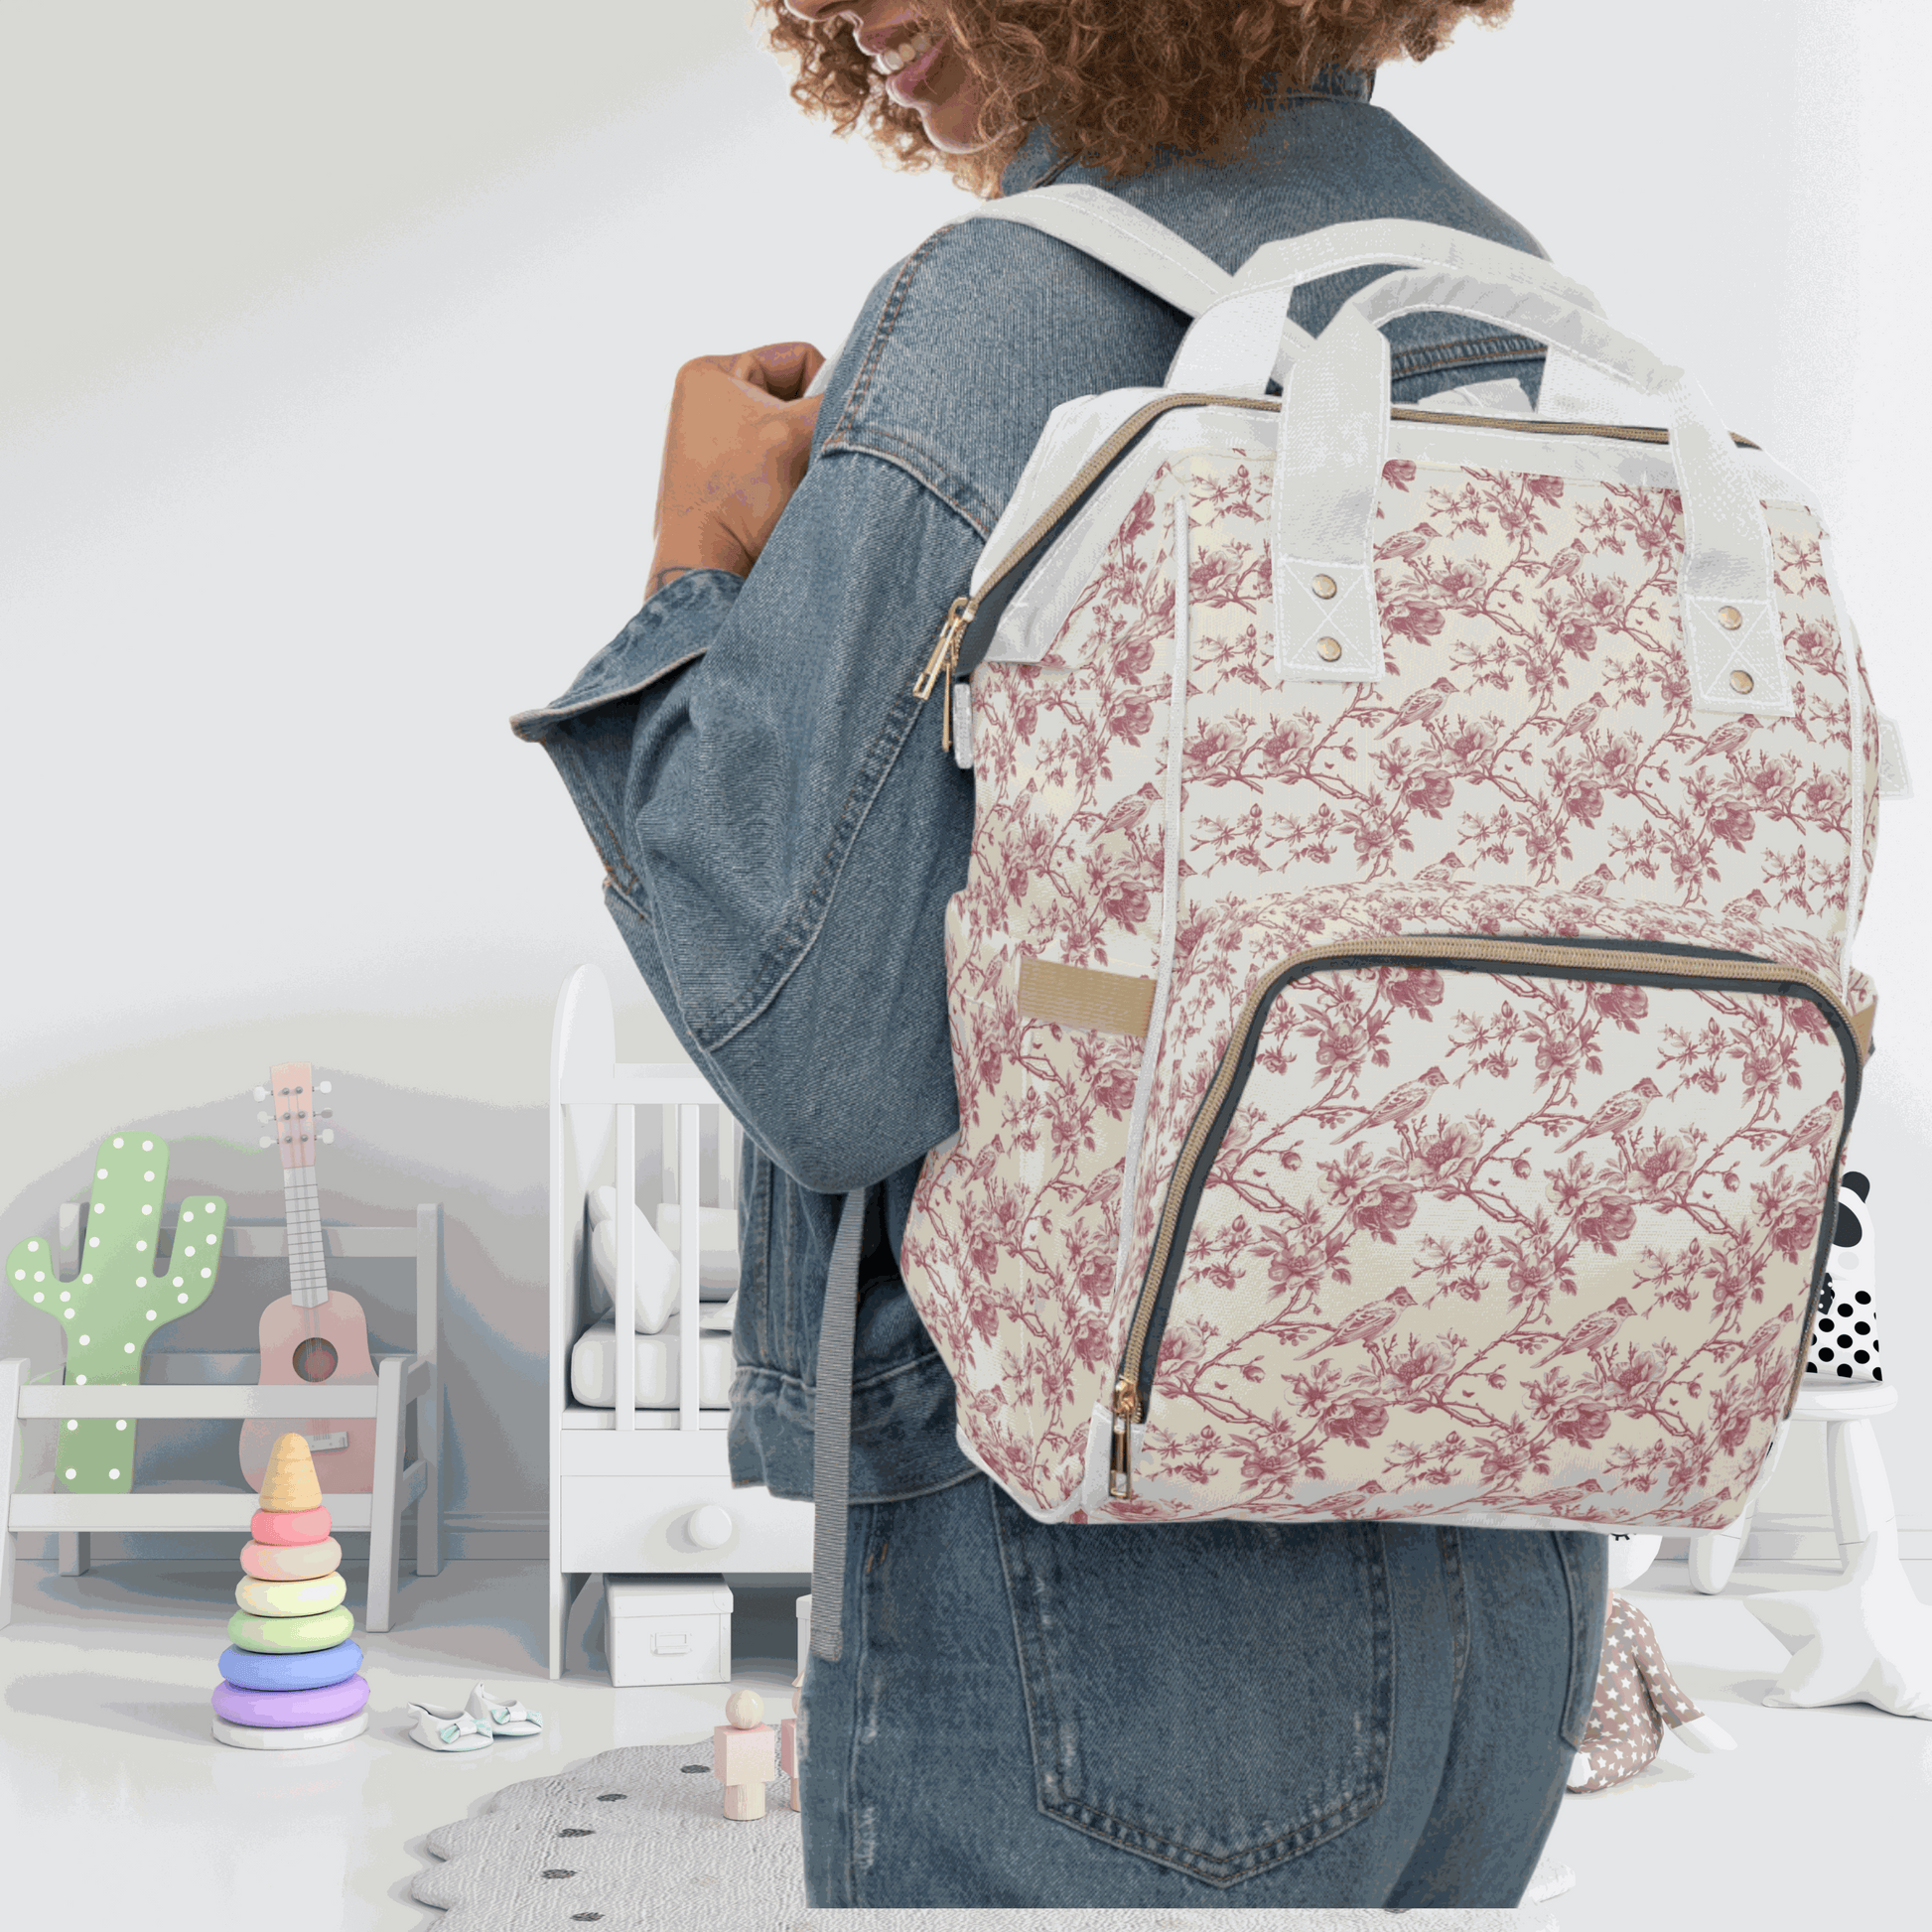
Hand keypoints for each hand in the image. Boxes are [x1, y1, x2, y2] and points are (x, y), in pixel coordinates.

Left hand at [647, 340, 826, 597]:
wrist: (709, 575)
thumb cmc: (736, 503)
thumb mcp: (793, 435)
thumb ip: (837, 403)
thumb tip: (882, 390)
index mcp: (710, 375)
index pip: (800, 357)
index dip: (825, 391)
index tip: (821, 430)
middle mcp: (711, 404)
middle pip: (799, 399)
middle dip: (814, 430)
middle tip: (808, 462)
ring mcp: (721, 445)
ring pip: (797, 436)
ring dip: (809, 461)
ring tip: (795, 488)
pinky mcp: (734, 482)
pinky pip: (787, 467)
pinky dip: (799, 483)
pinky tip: (790, 504)